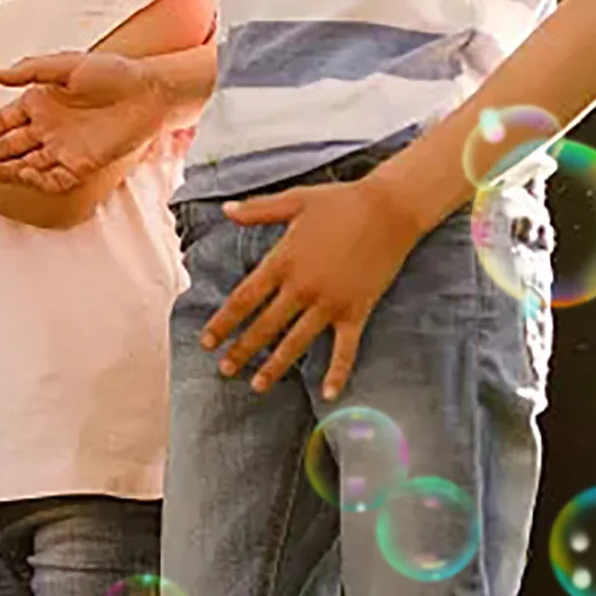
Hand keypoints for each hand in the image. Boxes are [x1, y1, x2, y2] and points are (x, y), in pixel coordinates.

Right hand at [0, 51, 166, 192]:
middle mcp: (49, 127)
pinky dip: (37, 179)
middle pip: (9, 144)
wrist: (149, 93)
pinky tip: (21, 174)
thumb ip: (32, 70)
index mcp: (43, 103)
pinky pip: (54, 177)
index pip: (4, 120)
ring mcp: (64, 147)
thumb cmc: (113, 73)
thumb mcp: (67, 64)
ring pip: (25, 162)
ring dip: (5, 167)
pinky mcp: (82, 164)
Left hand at [200, 171, 421, 400]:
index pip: (244, 298)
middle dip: (242, 350)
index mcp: (283, 261)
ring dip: (275, 366)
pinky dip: (337, 373)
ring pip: (296, 342)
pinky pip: (345, 349)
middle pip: (265, 326)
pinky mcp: (357, 311)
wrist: (389, 210)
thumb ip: (258, 210)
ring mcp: (330, 302)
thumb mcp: (294, 200)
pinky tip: (328, 395)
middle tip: (224, 369)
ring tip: (256, 386)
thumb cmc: (340, 202)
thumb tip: (225, 210)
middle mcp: (302, 287)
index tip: (207, 341)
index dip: (223, 322)